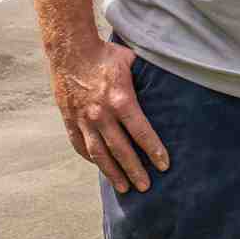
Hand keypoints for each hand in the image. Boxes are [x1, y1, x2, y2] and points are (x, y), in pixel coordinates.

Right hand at [49, 39, 168, 193]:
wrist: (69, 51)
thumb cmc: (106, 55)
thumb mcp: (132, 62)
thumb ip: (148, 76)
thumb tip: (169, 81)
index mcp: (120, 100)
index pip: (141, 132)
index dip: (154, 150)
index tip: (164, 165)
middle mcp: (101, 114)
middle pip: (120, 149)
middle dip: (134, 170)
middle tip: (146, 187)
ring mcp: (83, 119)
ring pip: (99, 153)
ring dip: (112, 172)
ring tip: (124, 187)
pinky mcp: (70, 120)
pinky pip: (80, 145)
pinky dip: (91, 158)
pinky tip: (101, 167)